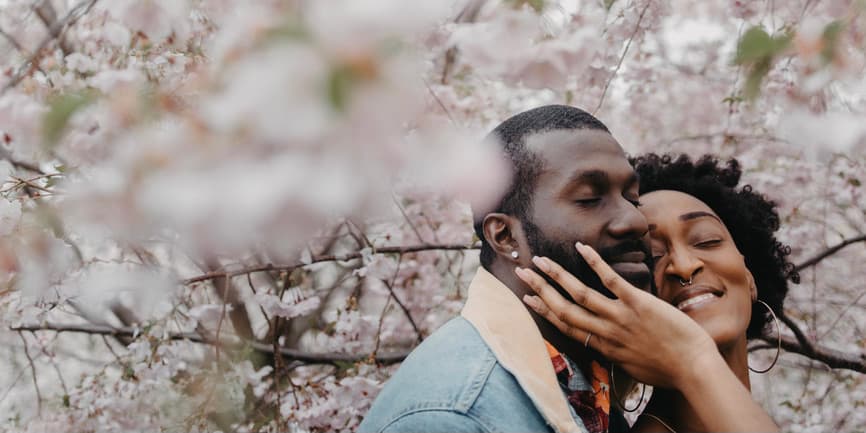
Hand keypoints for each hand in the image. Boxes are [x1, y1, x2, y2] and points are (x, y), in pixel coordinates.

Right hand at [514, 242, 717, 388]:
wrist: (693, 369)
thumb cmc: (668, 370)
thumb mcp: (633, 365)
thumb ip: (617, 351)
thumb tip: (609, 344)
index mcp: (602, 346)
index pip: (565, 326)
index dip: (544, 311)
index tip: (528, 298)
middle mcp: (605, 332)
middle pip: (563, 309)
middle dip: (540, 289)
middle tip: (522, 272)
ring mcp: (620, 317)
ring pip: (580, 294)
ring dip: (557, 276)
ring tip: (541, 260)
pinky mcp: (638, 304)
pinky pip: (612, 281)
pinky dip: (596, 263)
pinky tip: (583, 247)